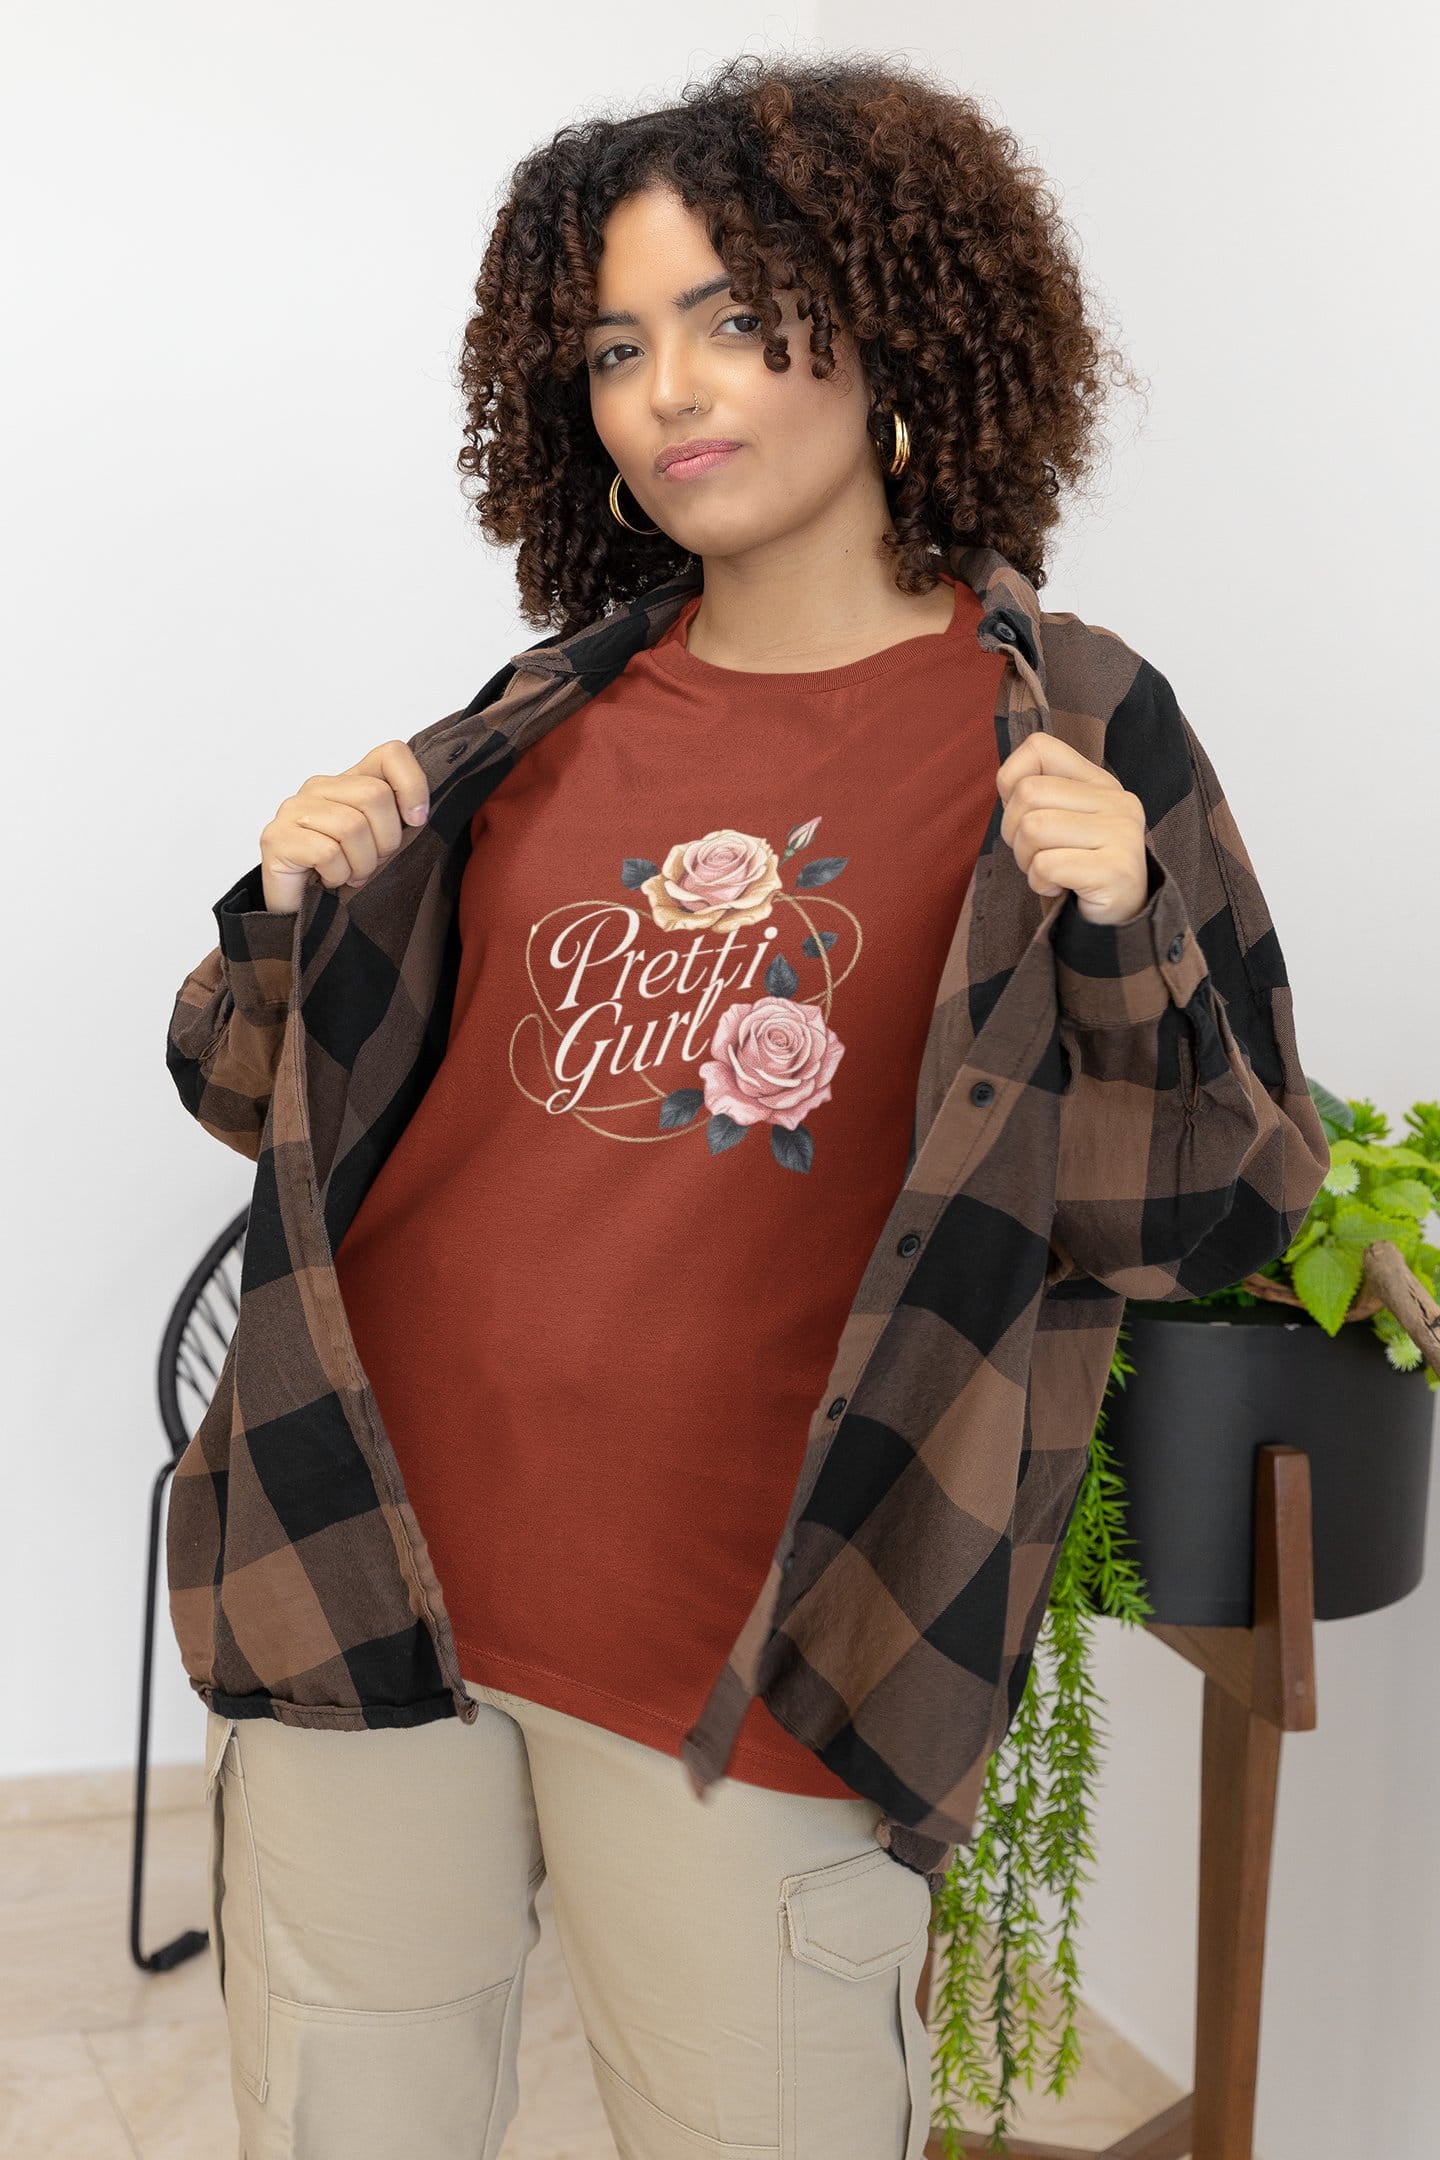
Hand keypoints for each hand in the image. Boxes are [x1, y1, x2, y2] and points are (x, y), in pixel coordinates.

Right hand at [259, 740, 431, 914]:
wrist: (302, 911)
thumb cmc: (345, 875)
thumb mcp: (383, 843)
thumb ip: (399, 819)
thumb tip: (419, 814)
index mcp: (348, 782)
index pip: (391, 754)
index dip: (413, 786)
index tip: (416, 821)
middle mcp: (319, 788)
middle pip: (375, 795)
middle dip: (385, 840)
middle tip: (373, 862)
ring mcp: (294, 810)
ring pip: (352, 827)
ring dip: (361, 863)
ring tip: (350, 874)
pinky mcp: (277, 837)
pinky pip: (327, 852)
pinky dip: (337, 874)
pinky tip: (329, 880)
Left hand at [995, 733, 1149, 926]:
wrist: (1117, 920)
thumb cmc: (1078, 869)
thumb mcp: (1061, 821)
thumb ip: (1039, 795)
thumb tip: (1009, 782)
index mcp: (1099, 782)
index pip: (1039, 747)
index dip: (1011, 780)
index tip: (1023, 814)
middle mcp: (1116, 801)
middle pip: (1028, 793)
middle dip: (1014, 831)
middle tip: (1035, 855)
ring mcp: (1121, 833)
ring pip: (1034, 828)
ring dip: (1027, 860)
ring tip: (1049, 872)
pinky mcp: (1115, 869)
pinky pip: (1048, 865)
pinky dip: (1040, 882)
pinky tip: (1060, 888)